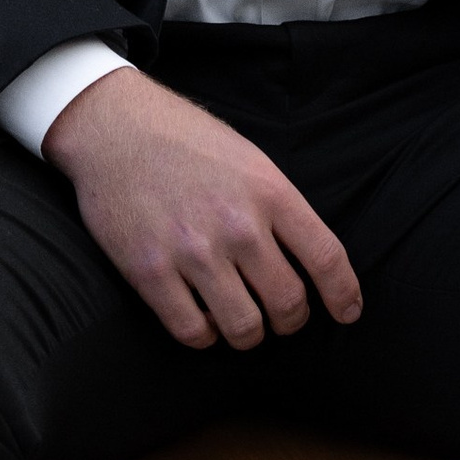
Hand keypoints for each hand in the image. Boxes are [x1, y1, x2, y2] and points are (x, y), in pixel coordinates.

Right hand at [43, 67, 362, 350]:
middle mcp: (237, 224)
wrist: (113, 125)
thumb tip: (310, 261)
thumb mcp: (248, 158)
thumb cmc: (184, 140)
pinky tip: (201, 315)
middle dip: (291, 319)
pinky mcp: (150, 272)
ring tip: (239, 317)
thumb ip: (279, 207)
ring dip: (248, 332)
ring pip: (245, 329)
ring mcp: (193, 250)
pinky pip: (193, 333)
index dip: (344, 295)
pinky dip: (204, 334)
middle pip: (289, 304)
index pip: (326, 258)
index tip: (347, 312)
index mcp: (269, 190)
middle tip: (279, 313)